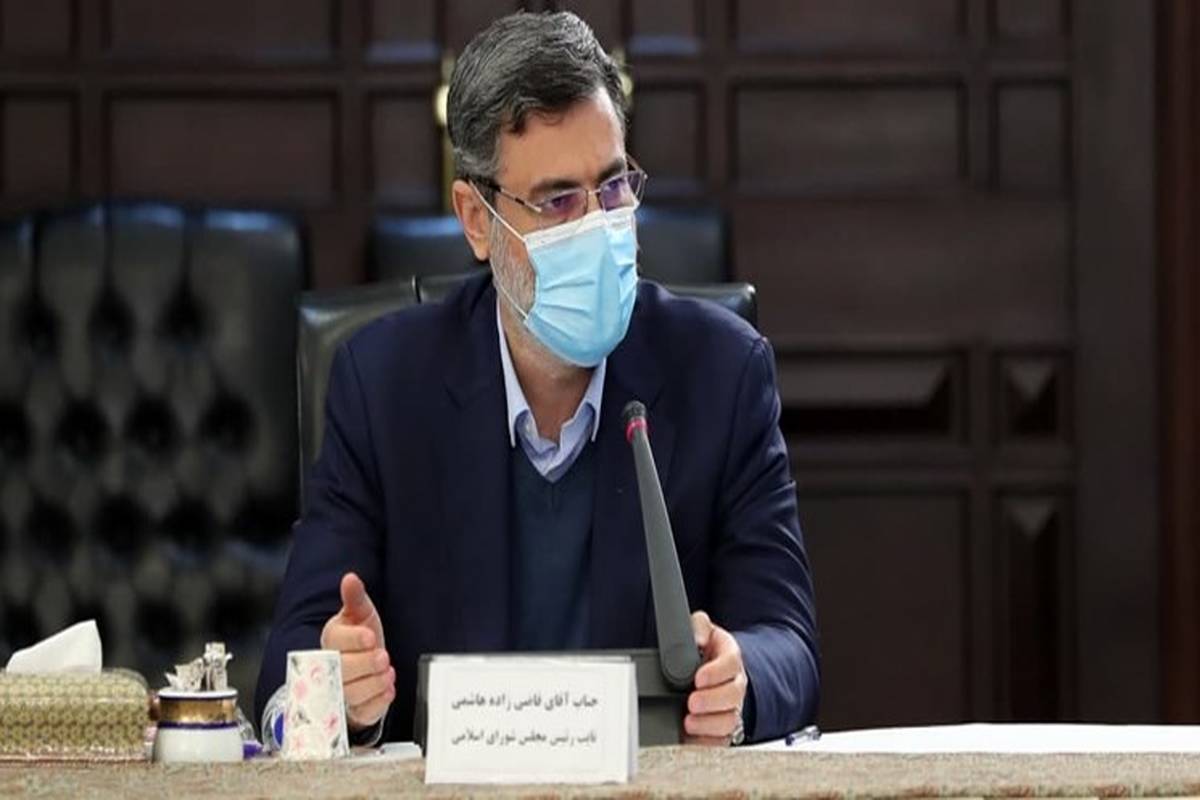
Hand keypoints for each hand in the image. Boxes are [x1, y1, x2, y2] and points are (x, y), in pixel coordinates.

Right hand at [320, 572, 394, 731]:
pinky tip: (387, 689)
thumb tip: (350, 578)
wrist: (364, 669)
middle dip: (365, 663)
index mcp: (331, 640)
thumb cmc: (359, 640)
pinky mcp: (355, 710)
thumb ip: (356, 598)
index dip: (353, 640)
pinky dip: (379, 701)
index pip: (336, 641)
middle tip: (382, 657)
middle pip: (343, 670)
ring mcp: (341, 691)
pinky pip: (365, 711)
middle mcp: (331, 668)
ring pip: (353, 693)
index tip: (370, 636)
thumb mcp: (361, 615)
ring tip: (386, 673)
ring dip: (374, 683)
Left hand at [684, 610, 746, 745]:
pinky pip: (722, 740)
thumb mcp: (703, 630)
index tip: (698, 677)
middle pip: (733, 696)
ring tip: (689, 722)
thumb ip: (699, 626)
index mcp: (731, 658)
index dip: (716, 672)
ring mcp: (732, 708)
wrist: (713, 670)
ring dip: (709, 724)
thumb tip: (696, 637)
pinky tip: (692, 738)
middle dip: (712, 701)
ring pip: (730, 720)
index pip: (731, 664)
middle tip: (691, 702)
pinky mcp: (724, 728)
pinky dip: (707, 742)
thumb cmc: (707, 650)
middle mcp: (736, 684)